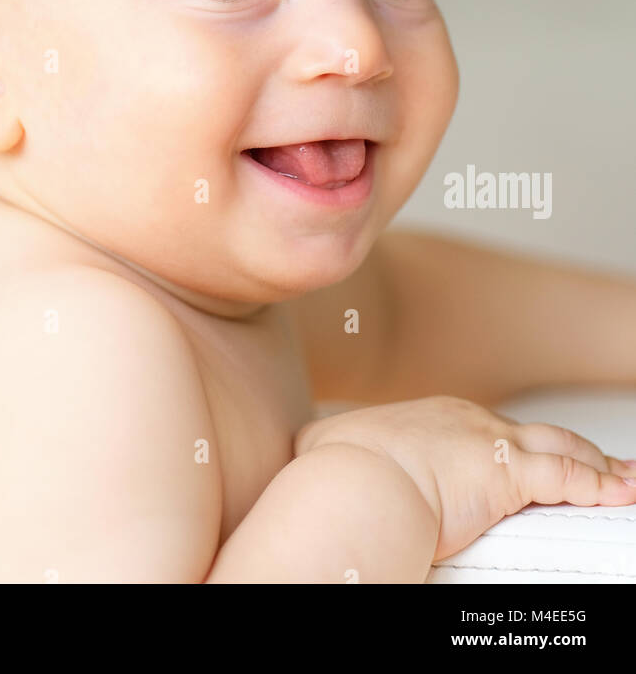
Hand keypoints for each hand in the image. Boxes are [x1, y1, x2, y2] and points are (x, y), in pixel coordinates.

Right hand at [294, 395, 635, 561]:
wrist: (352, 480)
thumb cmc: (336, 470)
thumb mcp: (327, 445)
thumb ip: (328, 443)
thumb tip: (305, 446)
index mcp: (430, 418)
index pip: (485, 432)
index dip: (509, 446)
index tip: (518, 457)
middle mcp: (467, 421)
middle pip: (530, 433)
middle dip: (564, 448)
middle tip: (593, 461)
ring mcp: (491, 444)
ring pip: (560, 448)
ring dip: (594, 464)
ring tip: (619, 477)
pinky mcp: (510, 474)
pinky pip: (570, 479)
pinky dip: (600, 485)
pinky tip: (621, 492)